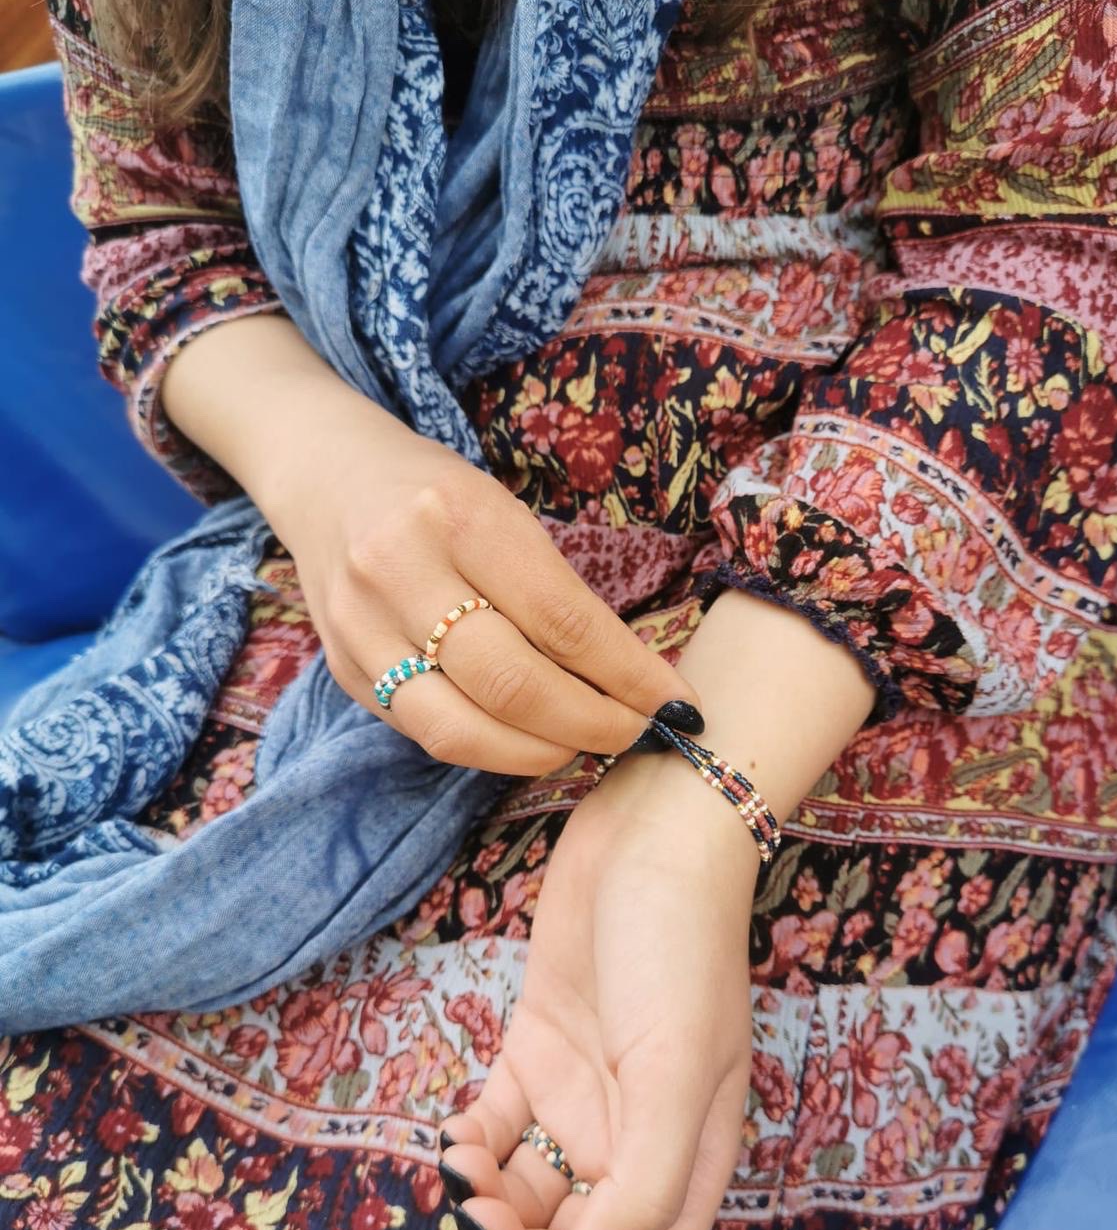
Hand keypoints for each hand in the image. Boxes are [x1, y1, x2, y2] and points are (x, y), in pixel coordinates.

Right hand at [162, 315, 693, 774]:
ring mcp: (364, 629)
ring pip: (463, 728)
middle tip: (638, 734)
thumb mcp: (504, 513)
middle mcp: (402, 573)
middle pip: (513, 684)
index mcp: (460, 518)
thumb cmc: (438, 495)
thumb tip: (635, 680)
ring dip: (541, 752)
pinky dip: (490, 748)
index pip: (563, 620)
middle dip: (592, 724)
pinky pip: (428, 732)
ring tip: (586, 746)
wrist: (326, 477)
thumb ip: (556, 593)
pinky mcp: (347, 671)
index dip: (629, 676)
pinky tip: (528, 740)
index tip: (677, 705)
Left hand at [437, 753, 757, 1229]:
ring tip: (461, 1167)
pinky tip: (454, 1135)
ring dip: (482, 1207)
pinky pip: (494, 1135)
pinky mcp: (536, 1054)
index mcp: (688, 1168)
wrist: (652, 830)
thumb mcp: (678, 1073)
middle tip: (474, 1219)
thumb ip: (643, 1188)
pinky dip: (467, 1152)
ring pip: (522, 1200)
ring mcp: (582, 1101)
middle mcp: (634, 1147)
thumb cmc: (679, 947)